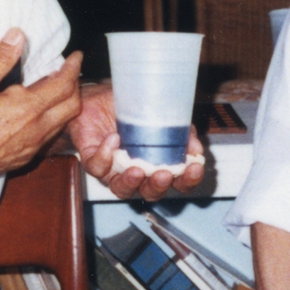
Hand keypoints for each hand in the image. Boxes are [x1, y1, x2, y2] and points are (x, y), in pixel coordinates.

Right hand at [0, 28, 82, 194]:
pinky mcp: (22, 159)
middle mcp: (36, 130)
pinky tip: (35, 113)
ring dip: (64, 104)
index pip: (64, 85)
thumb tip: (17, 37)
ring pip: (62, 123)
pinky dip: (52, 120)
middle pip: (72, 106)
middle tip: (67, 71)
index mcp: (29, 109)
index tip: (75, 56)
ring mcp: (31, 148)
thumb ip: (0, 59)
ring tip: (51, 88)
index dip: (73, 68)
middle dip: (74, 86)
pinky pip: (48, 137)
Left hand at [69, 83, 204, 200]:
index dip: (188, 180)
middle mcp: (137, 173)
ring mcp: (113, 171)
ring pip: (121, 189)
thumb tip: (196, 149)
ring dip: (130, 182)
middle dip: (158, 186)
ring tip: (136, 169)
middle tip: (164, 174)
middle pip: (150, 193)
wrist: (99, 96)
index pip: (177, 182)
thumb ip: (181, 132)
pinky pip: (97, 167)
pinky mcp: (93, 162)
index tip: (194, 168)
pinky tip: (113, 139)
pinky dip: (105, 155)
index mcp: (157, 164)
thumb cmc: (132, 109)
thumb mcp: (162, 115)